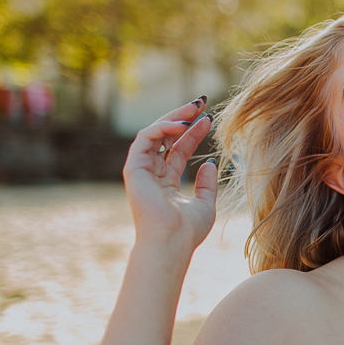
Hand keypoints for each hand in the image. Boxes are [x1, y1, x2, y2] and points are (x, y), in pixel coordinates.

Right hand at [122, 98, 216, 251]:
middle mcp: (152, 173)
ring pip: (154, 133)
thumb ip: (206, 184)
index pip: (178, 149)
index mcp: (166, 181)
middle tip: (201, 103)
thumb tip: (209, 162)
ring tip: (194, 109)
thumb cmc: (187, 230)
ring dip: (174, 117)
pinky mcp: (133, 168)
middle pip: (165, 137)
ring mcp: (141, 170)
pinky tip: (183, 125)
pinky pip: (144, 138)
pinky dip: (162, 127)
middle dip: (182, 118)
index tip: (210, 119)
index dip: (193, 133)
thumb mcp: (205, 204)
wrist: (171, 241)